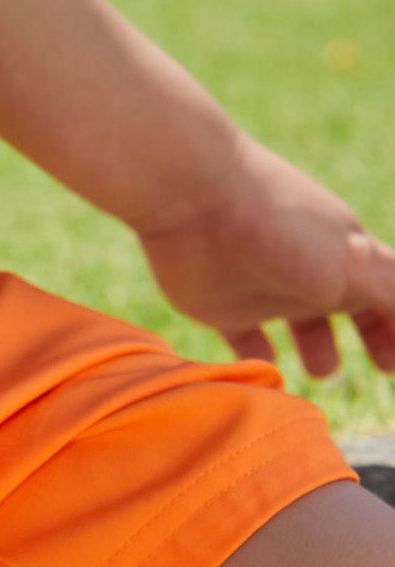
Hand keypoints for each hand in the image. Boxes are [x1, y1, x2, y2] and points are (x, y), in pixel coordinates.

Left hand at [136, 132, 394, 376]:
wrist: (191, 193)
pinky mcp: (220, 303)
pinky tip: (267, 373)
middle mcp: (310, 270)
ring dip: (317, 347)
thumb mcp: (357, 265)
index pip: (389, 297)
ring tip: (322, 371)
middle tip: (385, 367)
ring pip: (301, 322)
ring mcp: (266, 286)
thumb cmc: (281, 224)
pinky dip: (259, 360)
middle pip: (350, 307)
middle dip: (373, 335)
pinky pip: (245, 340)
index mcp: (347, 256)